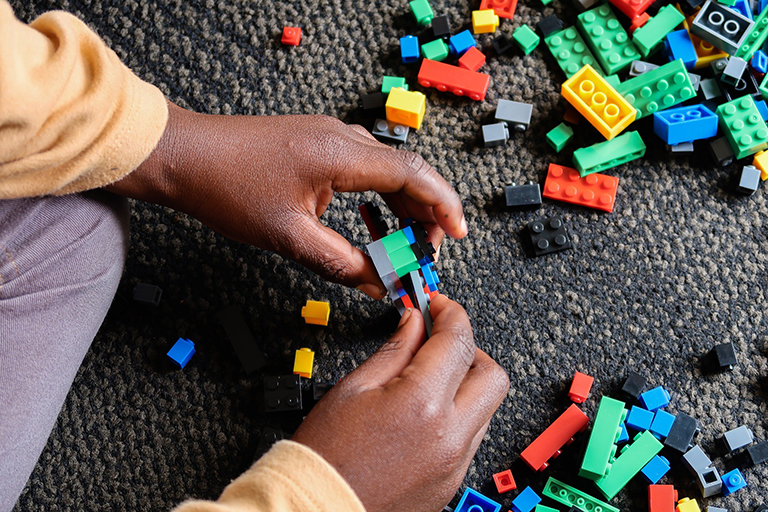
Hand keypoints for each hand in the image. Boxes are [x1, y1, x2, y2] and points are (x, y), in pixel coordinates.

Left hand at [106, 103, 466, 297]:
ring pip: (387, 171)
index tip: (459, 234)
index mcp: (341, 154)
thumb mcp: (289, 237)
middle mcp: (342, 138)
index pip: (413, 174)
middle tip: (430, 252)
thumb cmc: (226, 187)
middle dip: (427, 212)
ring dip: (404, 207)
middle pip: (407, 172)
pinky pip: (364, 170)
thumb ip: (342, 264)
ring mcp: (329, 139)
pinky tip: (377, 224)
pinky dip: (379, 199)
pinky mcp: (317, 146)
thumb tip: (377, 285)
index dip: (443, 205)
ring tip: (409, 244)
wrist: (184, 157)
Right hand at [292, 295, 509, 511]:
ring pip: (487, 407)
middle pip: (492, 375)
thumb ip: (395, 349)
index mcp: (423, 404)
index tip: (439, 305)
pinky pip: (472, 436)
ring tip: (427, 379)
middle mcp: (450, 435)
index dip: (451, 314)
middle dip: (470, 350)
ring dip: (465, 384)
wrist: (319, 509)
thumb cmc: (326, 456)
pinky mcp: (452, 481)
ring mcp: (455, 462)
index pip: (458, 341)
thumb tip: (415, 322)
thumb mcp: (353, 387)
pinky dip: (458, 415)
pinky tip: (426, 412)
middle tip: (440, 342)